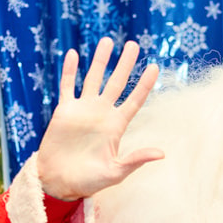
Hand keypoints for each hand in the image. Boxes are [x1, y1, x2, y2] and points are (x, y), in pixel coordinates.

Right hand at [36, 38, 162, 200]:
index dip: (145, 84)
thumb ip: (137, 159)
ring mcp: (83, 110)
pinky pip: (68, 86)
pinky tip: (74, 54)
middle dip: (125, 64)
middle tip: (133, 44)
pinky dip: (70, 71)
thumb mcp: (116, 171)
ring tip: (107, 41)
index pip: (135, 100)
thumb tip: (162, 153)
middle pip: (117, 83)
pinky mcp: (64, 111)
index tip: (155, 66)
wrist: (60, 182)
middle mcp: (102, 114)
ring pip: (93, 79)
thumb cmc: (89, 181)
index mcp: (117, 126)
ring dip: (99, 60)